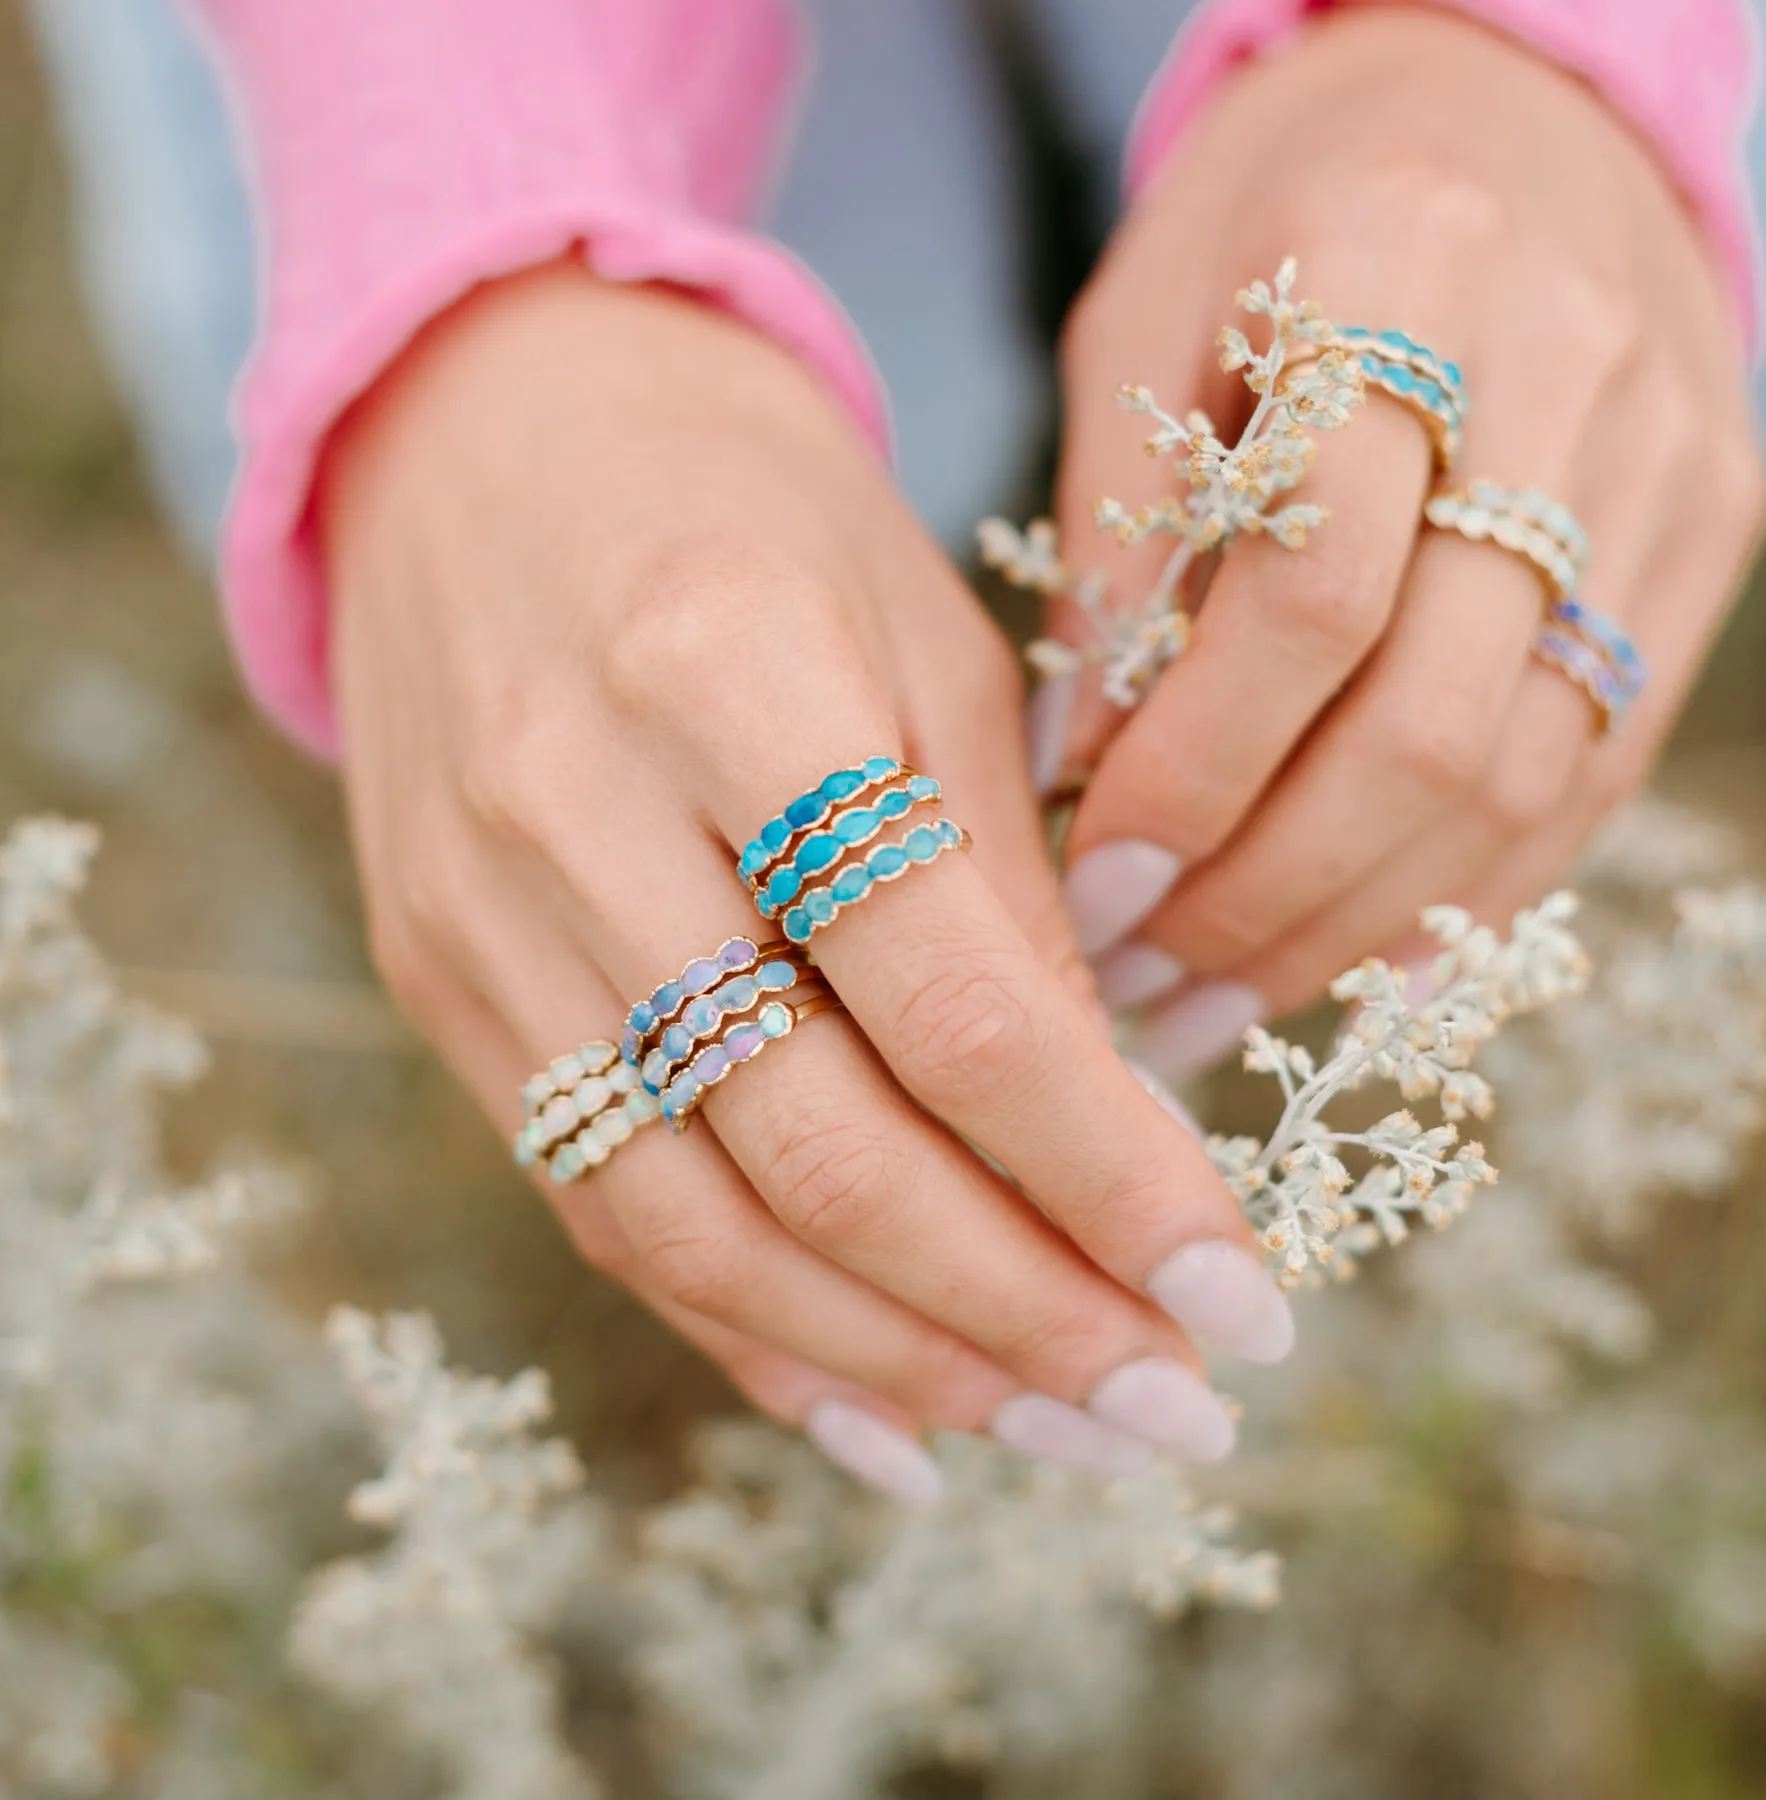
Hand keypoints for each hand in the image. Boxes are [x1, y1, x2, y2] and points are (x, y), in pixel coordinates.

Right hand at [322, 261, 1292, 1494]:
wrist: (488, 429)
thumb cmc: (752, 510)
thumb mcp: (923, 643)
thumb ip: (1000, 885)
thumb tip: (1107, 1128)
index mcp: (732, 674)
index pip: (951, 1003)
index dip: (1108, 1176)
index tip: (1237, 1302)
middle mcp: (575, 813)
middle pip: (818, 1144)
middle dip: (1018, 1311)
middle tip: (1166, 1413)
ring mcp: (478, 914)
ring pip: (695, 1216)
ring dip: (893, 1353)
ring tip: (1050, 1425)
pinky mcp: (431, 978)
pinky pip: (598, 1200)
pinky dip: (745, 1326)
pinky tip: (875, 1404)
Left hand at [1045, 6, 1765, 1074]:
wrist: (1497, 103)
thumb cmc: (1277, 214)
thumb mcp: (1147, 325)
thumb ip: (1120, 540)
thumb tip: (1082, 772)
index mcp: (1402, 274)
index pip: (1312, 593)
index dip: (1196, 766)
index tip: (1094, 877)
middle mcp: (1569, 375)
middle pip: (1431, 720)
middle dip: (1267, 888)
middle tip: (1141, 978)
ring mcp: (1666, 470)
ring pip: (1525, 774)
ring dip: (1354, 924)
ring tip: (1216, 1000)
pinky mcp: (1705, 538)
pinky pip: (1590, 766)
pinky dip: (1458, 884)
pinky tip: (1338, 947)